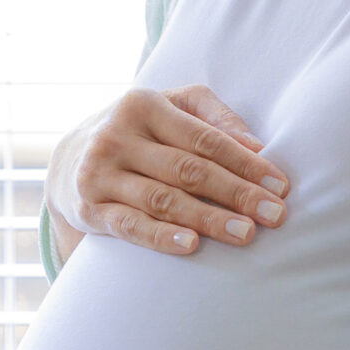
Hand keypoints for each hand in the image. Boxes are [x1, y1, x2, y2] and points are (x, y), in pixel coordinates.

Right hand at [48, 85, 288, 259]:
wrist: (70, 159)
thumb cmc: (137, 131)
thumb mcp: (170, 106)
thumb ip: (212, 115)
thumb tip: (256, 145)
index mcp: (143, 105)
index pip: (205, 138)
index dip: (246, 163)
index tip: (280, 186)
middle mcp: (116, 136)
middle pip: (188, 169)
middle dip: (236, 194)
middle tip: (274, 215)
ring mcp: (99, 173)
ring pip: (163, 199)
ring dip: (208, 219)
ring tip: (246, 234)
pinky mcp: (88, 208)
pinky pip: (130, 226)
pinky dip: (161, 236)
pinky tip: (191, 245)